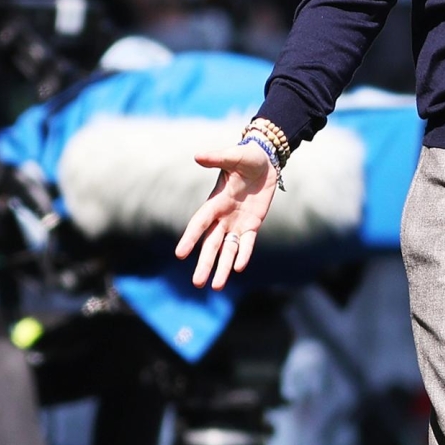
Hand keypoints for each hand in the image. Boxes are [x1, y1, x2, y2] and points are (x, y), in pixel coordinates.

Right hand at [176, 142, 279, 289]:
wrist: (265, 161)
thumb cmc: (247, 157)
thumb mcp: (234, 156)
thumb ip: (217, 158)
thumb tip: (197, 156)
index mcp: (215, 201)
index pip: (200, 223)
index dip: (190, 238)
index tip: (180, 254)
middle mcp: (223, 216)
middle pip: (211, 244)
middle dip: (205, 263)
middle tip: (196, 284)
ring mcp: (237, 222)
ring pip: (227, 249)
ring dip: (222, 268)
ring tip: (216, 288)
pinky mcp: (252, 224)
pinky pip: (247, 243)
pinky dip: (243, 254)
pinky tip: (238, 269)